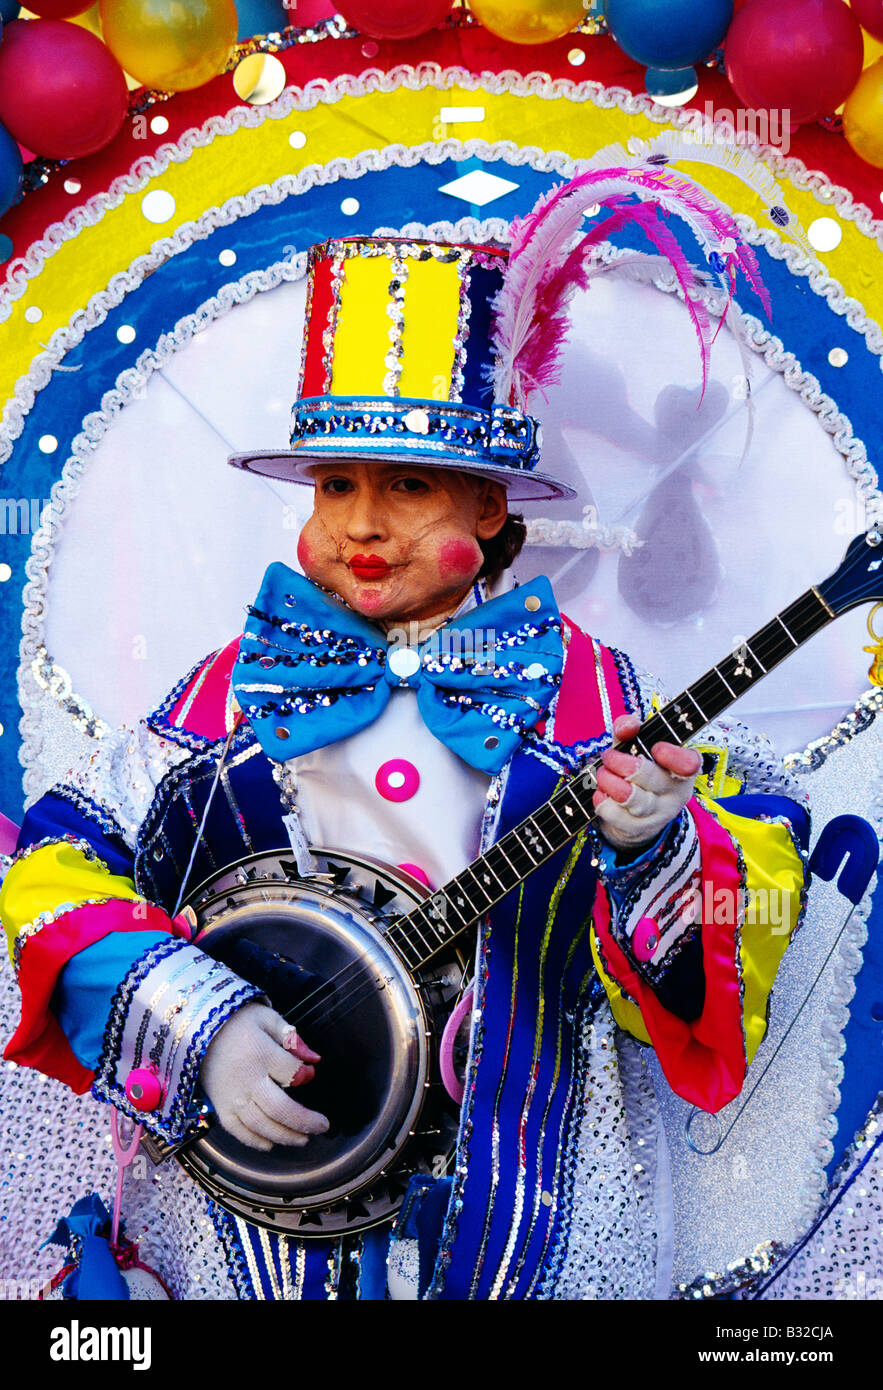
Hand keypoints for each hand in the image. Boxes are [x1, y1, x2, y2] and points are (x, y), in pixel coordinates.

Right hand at [199, 1001, 328, 1151]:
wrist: (196, 1030)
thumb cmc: (236, 1022)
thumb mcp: (266, 1018)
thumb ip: (291, 1037)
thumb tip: (314, 1059)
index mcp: (261, 1054)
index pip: (292, 1073)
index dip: (306, 1076)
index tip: (310, 1074)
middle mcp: (247, 1080)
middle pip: (280, 1109)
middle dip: (305, 1121)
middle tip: (322, 1127)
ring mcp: (232, 1097)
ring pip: (261, 1125)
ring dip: (285, 1136)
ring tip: (303, 1139)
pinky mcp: (219, 1106)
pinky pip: (237, 1131)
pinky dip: (255, 1141)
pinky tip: (271, 1144)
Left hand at [592, 713, 700, 850]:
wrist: (638, 815)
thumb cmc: (641, 770)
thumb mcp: (638, 746)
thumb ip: (631, 729)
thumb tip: (627, 725)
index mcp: (684, 768)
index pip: (689, 764)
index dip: (674, 756)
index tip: (657, 748)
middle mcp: (676, 793)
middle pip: (651, 778)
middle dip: (622, 763)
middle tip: (608, 755)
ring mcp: (658, 814)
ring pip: (633, 799)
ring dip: (609, 781)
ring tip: (602, 773)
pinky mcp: (638, 829)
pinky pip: (615, 815)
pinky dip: (602, 800)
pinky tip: (600, 792)